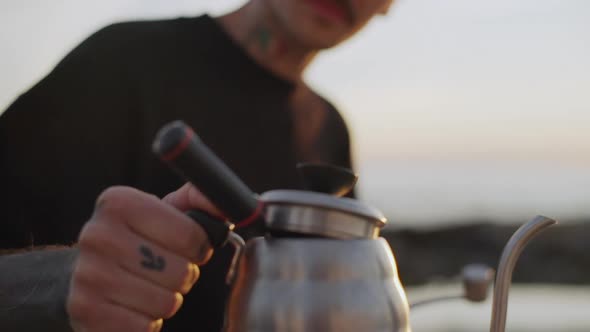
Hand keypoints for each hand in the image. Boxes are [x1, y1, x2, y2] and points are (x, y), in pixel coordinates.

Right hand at [67, 184, 218, 331]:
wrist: (83, 272)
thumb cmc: (136, 240)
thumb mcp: (165, 211)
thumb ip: (200, 201)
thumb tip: (226, 202)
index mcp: (120, 203)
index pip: (191, 236)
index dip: (199, 248)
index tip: (187, 248)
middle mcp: (98, 235)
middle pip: (180, 273)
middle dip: (182, 276)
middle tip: (166, 271)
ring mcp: (89, 275)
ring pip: (166, 303)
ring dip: (166, 301)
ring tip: (148, 288)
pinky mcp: (86, 311)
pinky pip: (145, 327)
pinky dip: (147, 323)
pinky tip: (133, 307)